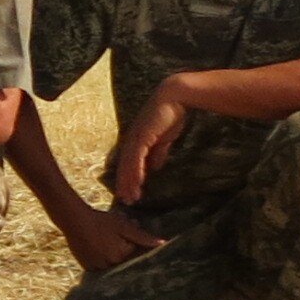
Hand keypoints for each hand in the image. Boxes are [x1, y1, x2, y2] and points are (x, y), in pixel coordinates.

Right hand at [62, 204, 163, 275]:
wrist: (74, 220)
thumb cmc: (101, 221)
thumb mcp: (124, 226)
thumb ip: (143, 236)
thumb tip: (163, 243)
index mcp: (122, 255)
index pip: (133, 252)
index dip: (130, 242)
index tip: (123, 236)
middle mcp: (111, 264)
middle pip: (122, 260)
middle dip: (120, 249)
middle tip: (111, 237)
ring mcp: (97, 267)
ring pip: (110, 264)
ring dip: (110, 256)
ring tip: (103, 242)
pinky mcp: (87, 266)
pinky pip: (98, 267)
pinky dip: (100, 260)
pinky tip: (96, 248)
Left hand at [107, 82, 190, 204]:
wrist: (174, 98)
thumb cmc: (170, 116)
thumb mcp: (164, 139)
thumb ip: (158, 152)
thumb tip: (155, 167)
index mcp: (136, 141)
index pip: (128, 163)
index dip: (128, 179)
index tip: (129, 193)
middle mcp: (131, 140)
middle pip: (124, 166)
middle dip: (125, 184)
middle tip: (126, 201)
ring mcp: (135, 137)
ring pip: (128, 164)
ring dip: (129, 181)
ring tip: (131, 196)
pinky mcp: (142, 136)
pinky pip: (137, 157)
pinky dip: (136, 170)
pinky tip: (138, 182)